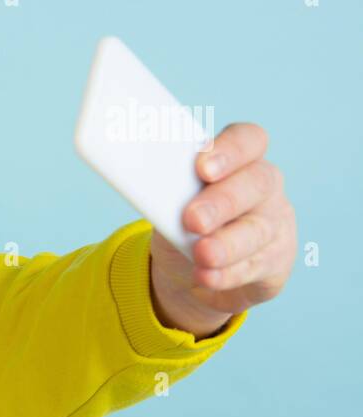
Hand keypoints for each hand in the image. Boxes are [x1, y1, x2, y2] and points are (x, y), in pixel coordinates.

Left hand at [149, 122, 296, 337]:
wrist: (192, 268)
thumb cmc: (181, 219)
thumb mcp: (169, 202)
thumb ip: (166, 190)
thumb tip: (141, 184)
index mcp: (239, 159)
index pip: (248, 139)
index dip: (230, 149)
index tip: (201, 167)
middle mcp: (263, 187)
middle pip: (256, 184)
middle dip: (222, 201)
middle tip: (193, 219)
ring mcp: (274, 223)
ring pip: (258, 230)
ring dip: (227, 244)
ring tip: (202, 255)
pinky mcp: (275, 261)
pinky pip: (255, 267)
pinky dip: (227, 274)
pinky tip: (207, 277)